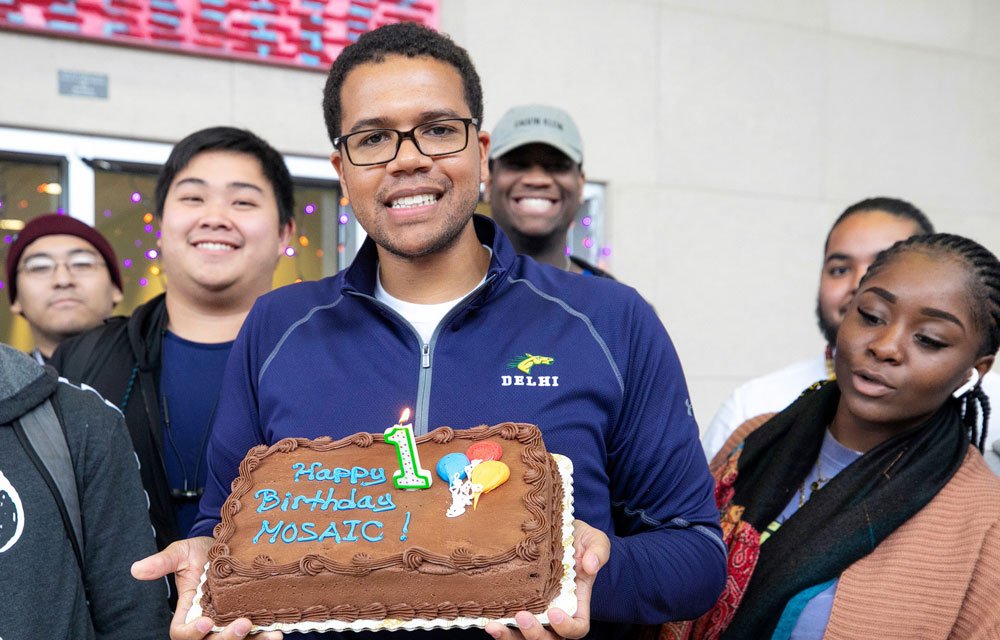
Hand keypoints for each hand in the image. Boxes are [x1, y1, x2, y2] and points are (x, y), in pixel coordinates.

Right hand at [131, 536, 282, 639]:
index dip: (192, 633)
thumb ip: (163, 562)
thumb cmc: (203, 551)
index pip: (182, 634)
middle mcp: (208, 624)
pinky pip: (255, 637)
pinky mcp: (250, 621)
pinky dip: (265, 637)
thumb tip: (136, 569)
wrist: (232, 545)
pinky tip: (278, 633)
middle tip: (243, 623)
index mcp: (187, 614)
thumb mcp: (183, 552)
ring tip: (271, 636)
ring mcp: (229, 625)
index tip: (206, 622)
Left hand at [484, 520, 609, 639]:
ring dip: (510, 637)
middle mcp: (556, 613)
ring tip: (494, 626)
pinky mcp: (517, 603)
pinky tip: (487, 620)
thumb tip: (590, 566)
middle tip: (522, 616)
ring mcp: (535, 611)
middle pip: (549, 639)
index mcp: (577, 602)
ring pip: (525, 638)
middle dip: (535, 634)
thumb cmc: (578, 538)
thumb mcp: (594, 539)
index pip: (577, 628)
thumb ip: (598, 551)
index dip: (567, 627)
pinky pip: (508, 625)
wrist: (555, 530)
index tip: (554, 612)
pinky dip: (498, 628)